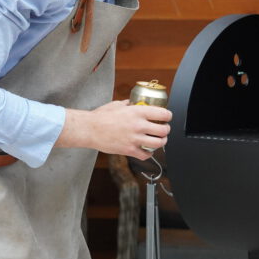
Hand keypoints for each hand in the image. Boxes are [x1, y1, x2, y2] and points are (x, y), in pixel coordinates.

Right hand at [57, 99, 172, 159]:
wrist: (90, 129)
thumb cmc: (101, 116)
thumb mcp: (117, 104)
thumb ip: (129, 104)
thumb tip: (134, 103)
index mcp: (138, 112)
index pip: (163, 114)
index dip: (168, 116)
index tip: (167, 117)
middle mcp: (139, 125)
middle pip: (164, 130)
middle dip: (166, 130)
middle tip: (164, 130)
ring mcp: (135, 139)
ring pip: (158, 143)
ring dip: (161, 142)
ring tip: (159, 140)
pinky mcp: (129, 150)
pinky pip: (145, 155)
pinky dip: (148, 154)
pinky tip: (146, 150)